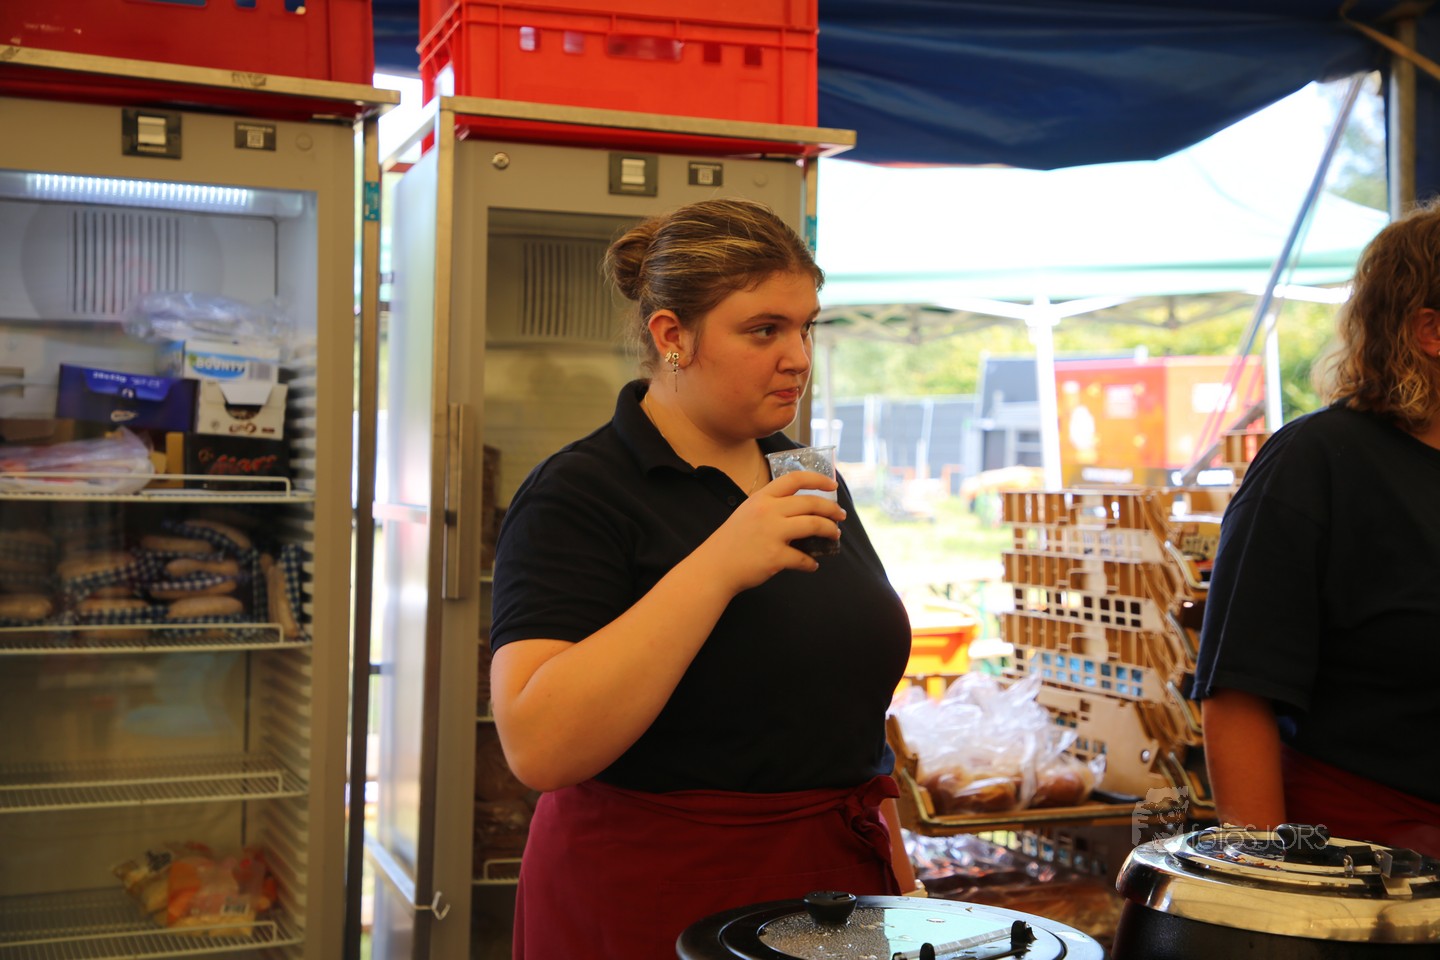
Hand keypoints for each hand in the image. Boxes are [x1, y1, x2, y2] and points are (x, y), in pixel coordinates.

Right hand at [692, 469, 844, 593]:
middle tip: (840, 515)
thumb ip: (771, 507)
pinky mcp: (775, 556)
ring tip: (834, 535)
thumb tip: (802, 512)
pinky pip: (803, 558)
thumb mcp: (748, 512)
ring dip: (829, 530)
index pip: (795, 479)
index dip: (818, 479)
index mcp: (762, 497)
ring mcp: (772, 533)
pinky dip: (811, 563)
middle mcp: (768, 511)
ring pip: (813, 525)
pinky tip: (813, 565)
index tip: (832, 484)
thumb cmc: (732, 540)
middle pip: (811, 503)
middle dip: (831, 509)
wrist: (715, 566)